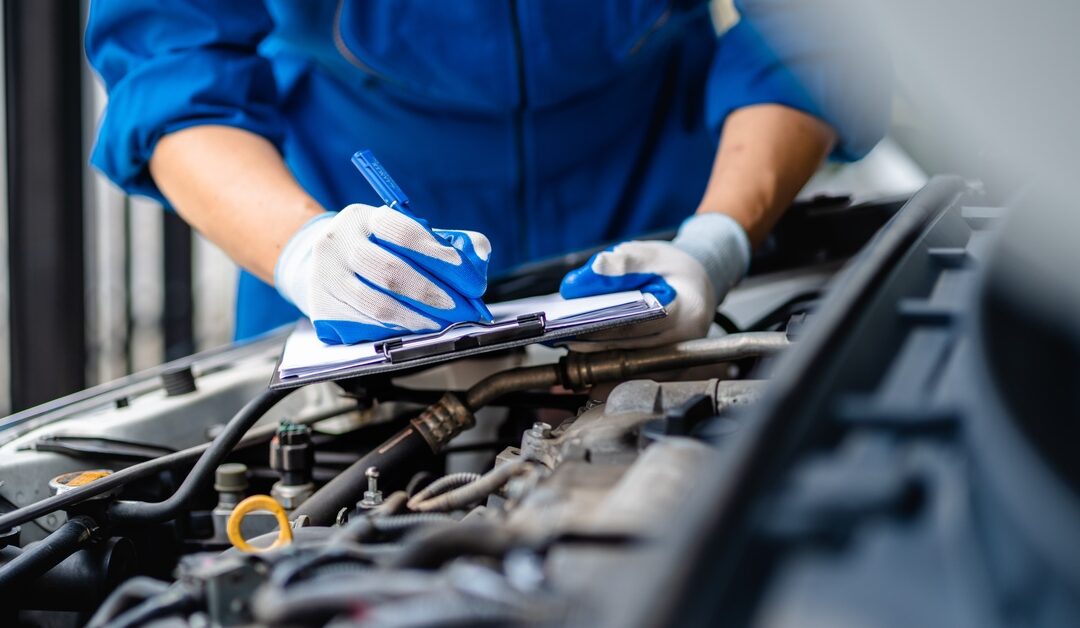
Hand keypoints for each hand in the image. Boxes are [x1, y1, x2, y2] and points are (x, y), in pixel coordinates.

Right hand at [275, 203, 491, 343]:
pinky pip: (365, 323)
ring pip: (377, 303)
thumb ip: (443, 240)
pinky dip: (395, 329)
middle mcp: (338, 243)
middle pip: (390, 271)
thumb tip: (480, 254)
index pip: (403, 232)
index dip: (438, 254)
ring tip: (440, 322)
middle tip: (457, 306)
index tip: (465, 273)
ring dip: (416, 317)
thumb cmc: (375, 248)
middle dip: (431, 292)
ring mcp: (325, 276)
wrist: (322, 262)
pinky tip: (414, 329)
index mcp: (363, 218)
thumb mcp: (401, 233)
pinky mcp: (321, 306)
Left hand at [559, 213, 749, 348]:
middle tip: (566, 336)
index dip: (606, 327)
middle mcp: (687, 340)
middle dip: (596, 343)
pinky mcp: (669, 367)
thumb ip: (624, 262)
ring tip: (571, 342)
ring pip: (632, 362)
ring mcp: (679, 357)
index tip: (576, 325)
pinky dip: (612, 359)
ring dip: (601, 355)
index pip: (640, 324)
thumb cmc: (675, 270)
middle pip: (633, 347)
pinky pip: (636, 368)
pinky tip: (589, 349)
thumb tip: (593, 270)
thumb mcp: (652, 254)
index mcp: (687, 310)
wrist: (699, 285)